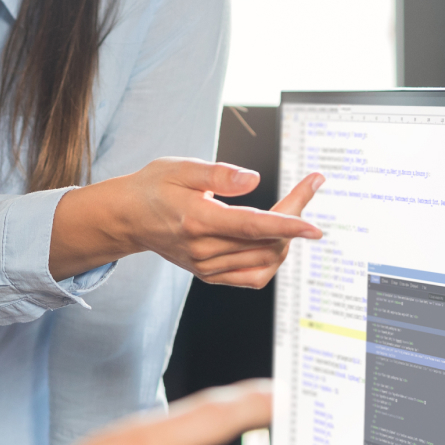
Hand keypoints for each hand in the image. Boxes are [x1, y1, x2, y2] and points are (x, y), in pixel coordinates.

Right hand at [52, 158, 323, 286]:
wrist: (128, 217)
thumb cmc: (154, 187)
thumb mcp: (180, 167)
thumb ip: (219, 174)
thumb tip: (254, 180)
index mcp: (197, 221)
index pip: (252, 227)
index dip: (287, 226)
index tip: (315, 226)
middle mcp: (203, 250)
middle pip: (265, 242)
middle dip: (294, 218)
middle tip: (306, 188)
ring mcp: (206, 267)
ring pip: (264, 262)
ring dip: (285, 239)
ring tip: (291, 213)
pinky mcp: (209, 275)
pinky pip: (252, 277)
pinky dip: (270, 260)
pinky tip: (274, 239)